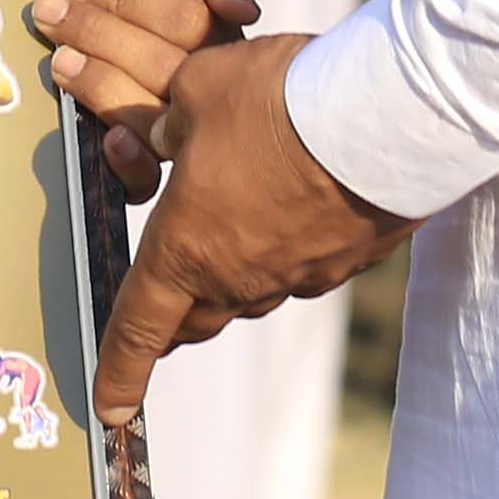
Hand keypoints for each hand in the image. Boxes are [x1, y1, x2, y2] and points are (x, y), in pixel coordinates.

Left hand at [27, 0, 261, 199]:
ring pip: (154, 124)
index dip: (129, 4)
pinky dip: (128, 164)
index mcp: (221, 35)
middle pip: (168, 75)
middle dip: (101, 37)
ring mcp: (173, 123)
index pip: (189, 26)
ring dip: (100, 87)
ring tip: (59, 57)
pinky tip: (108, 138)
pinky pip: (147, 181)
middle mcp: (205, 86)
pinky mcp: (137, 152)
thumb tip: (243, 7)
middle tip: (50, 10)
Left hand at [98, 34, 407, 422]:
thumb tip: (169, 137)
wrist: (389, 118)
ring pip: (248, 294)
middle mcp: (240, 277)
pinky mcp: (347, 262)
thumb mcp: (197, 90)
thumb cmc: (279, 102)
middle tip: (155, 323)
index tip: (108, 407)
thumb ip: (172, 125)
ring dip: (226, 279)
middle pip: (193, 318)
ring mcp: (300, 276)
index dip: (119, 369)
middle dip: (168, 323)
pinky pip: (299, 270)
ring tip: (221, 242)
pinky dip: (281, 252)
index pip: (139, 325)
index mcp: (186, 248)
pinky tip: (289, 216)